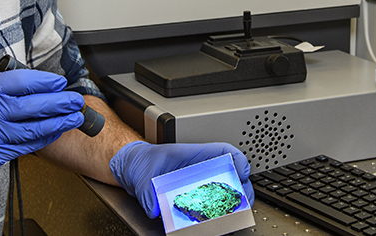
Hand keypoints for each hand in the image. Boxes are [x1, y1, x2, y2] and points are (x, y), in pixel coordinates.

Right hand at [0, 69, 83, 190]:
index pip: (20, 82)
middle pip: (32, 105)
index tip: (60, 82)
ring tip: (74, 117)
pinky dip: (42, 138)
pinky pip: (23, 146)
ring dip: (58, 122)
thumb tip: (35, 88)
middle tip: (76, 100)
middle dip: (59, 102)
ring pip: (32, 128)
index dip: (45, 82)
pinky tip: (54, 132)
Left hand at [109, 141, 252, 218]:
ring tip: (233, 215)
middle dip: (241, 188)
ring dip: (231, 204)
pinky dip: (214, 216)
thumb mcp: (143, 173)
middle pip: (230, 175)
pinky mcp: (192, 200)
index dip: (237, 159)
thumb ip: (147, 191)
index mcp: (192, 155)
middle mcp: (199, 170)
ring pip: (223, 193)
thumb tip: (155, 208)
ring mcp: (198, 185)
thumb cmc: (142, 163)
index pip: (222, 151)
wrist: (133, 170)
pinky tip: (214, 223)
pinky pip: (208, 207)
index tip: (242, 171)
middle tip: (243, 202)